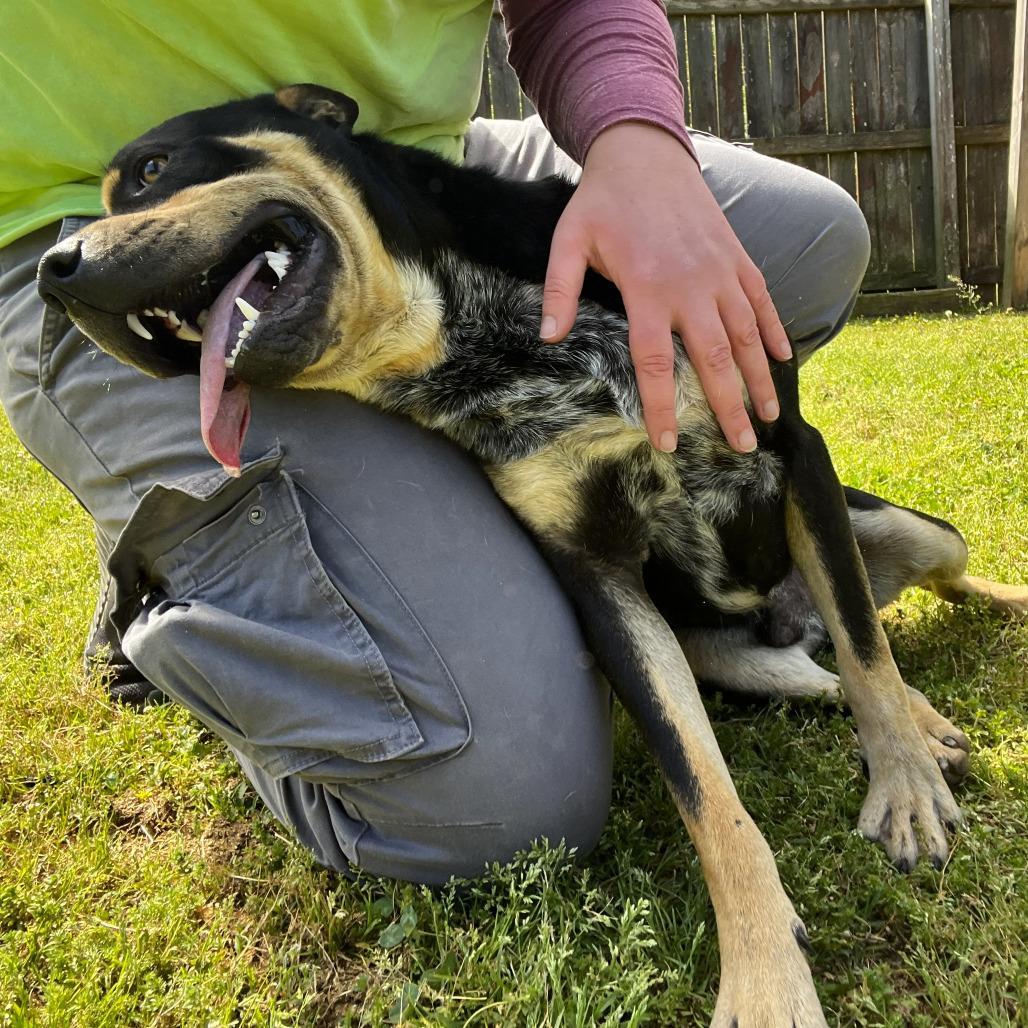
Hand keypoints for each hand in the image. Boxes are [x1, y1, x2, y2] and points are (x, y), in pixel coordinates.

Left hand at [540, 122, 791, 452]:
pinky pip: (761, 299)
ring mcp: (719, 270)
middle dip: (728, 406)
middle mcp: (690, 286)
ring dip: (759, 378)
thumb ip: (559, 290)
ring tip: (768, 416)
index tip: (669, 443)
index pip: (655, 363)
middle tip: (740, 447)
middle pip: (713, 359)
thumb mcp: (569, 240)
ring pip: (746, 335)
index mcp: (647, 289)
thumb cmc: (602, 201)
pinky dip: (773, 330)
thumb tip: (548, 338)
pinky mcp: (736, 255)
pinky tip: (784, 360)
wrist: (644, 150)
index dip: (662, 407)